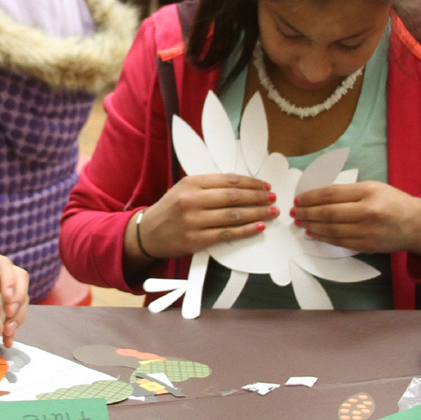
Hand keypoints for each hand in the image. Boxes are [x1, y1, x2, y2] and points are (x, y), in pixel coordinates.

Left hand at [0, 244, 28, 346]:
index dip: (9, 281)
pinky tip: (7, 339)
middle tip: (10, 317)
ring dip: (18, 314)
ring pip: (21, 294)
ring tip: (7, 332)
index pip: (3, 265)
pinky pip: (16, 308)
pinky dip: (14, 323)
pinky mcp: (1, 298)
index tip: (7, 300)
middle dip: (18, 298)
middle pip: (19, 278)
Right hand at [131, 173, 277, 260]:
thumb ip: (209, 185)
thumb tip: (242, 186)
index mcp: (191, 182)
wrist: (148, 233)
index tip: (264, 185)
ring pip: (233, 215)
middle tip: (272, 198)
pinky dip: (246, 231)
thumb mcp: (184, 189)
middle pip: (234, 197)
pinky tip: (259, 227)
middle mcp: (192, 200)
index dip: (251, 183)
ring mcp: (194, 220)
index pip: (228, 180)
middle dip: (257, 197)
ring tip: (271, 211)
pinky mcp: (196, 240)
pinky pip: (227, 234)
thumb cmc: (171, 209)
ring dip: (257, 213)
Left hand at [292, 181, 420, 256]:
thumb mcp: (373, 187)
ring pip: (332, 229)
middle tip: (294, 212)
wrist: (418, 224)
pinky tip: (313, 233)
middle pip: (328, 213)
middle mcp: (368, 211)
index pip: (331, 194)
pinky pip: (340, 242)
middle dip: (307, 212)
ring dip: (312, 226)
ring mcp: (368, 231)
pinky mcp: (368, 246)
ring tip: (300, 222)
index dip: (311, 197)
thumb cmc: (393, 202)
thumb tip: (317, 196)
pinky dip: (323, 238)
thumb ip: (348, 191)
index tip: (298, 198)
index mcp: (368, 191)